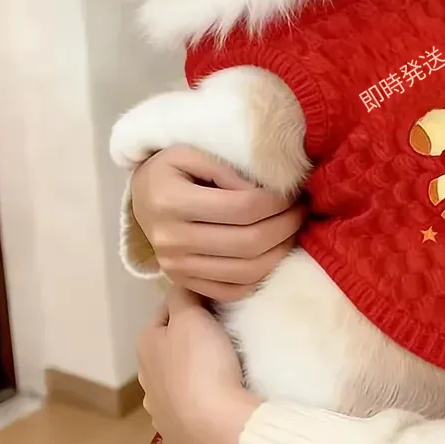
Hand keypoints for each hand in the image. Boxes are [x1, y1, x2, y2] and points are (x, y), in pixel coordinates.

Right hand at [131, 146, 304, 301]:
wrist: (142, 196)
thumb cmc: (171, 168)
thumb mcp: (191, 152)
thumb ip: (227, 168)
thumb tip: (264, 191)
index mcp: (171, 202)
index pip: (242, 208)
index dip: (277, 201)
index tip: (293, 191)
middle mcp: (171, 241)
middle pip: (249, 242)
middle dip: (287, 225)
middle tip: (302, 209)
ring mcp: (177, 268)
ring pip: (246, 271)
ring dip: (281, 251)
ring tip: (294, 229)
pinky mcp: (185, 282)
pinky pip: (234, 291)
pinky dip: (262, 276)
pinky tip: (275, 253)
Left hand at [138, 286, 259, 443]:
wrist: (214, 425)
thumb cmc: (201, 364)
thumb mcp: (192, 316)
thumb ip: (183, 294)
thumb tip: (181, 281)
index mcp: (146, 343)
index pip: (166, 307)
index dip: (190, 299)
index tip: (215, 299)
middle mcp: (145, 374)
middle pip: (171, 341)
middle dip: (191, 333)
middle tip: (222, 326)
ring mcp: (159, 405)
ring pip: (177, 373)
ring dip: (193, 365)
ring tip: (221, 361)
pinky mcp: (176, 429)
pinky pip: (188, 401)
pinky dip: (198, 394)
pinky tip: (214, 392)